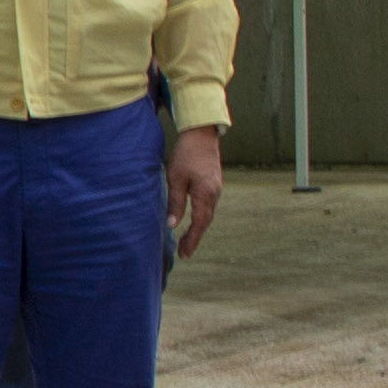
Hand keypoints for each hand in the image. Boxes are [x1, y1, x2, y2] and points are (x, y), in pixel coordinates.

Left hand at [164, 124, 225, 260]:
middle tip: (184, 253)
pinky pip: (208, 205)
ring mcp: (216, 188)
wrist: (201, 134)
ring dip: (198, 228)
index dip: (192, 240)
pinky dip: (201, 216)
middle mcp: (214, 194)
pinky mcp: (213, 183)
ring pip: (207, 214)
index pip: (199, 224)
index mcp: (205, 194)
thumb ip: (176, 203)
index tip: (185, 254)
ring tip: (186, 240)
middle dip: (194, 238)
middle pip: (205, 222)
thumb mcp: (176, 178)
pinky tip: (193, 220)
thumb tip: (172, 225)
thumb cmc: (185, 154)